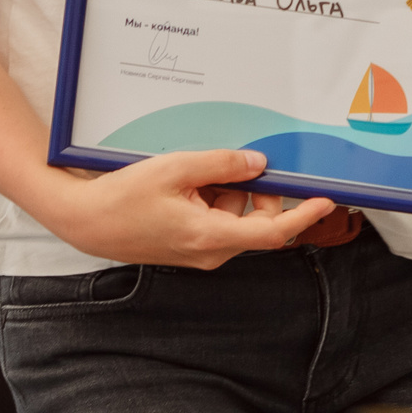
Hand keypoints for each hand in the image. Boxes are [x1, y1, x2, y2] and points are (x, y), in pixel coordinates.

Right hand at [40, 148, 338, 268]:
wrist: (85, 221)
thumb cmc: (123, 198)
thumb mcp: (176, 168)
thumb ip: (222, 165)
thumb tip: (257, 163)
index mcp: (211, 237)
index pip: (273, 232)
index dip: (303, 216)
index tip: (326, 201)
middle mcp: (210, 251)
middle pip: (256, 221)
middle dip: (258, 191)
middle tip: (245, 161)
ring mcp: (198, 250)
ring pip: (235, 218)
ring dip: (230, 191)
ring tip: (200, 169)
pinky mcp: (187, 244)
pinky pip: (215, 219)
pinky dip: (212, 198)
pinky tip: (189, 180)